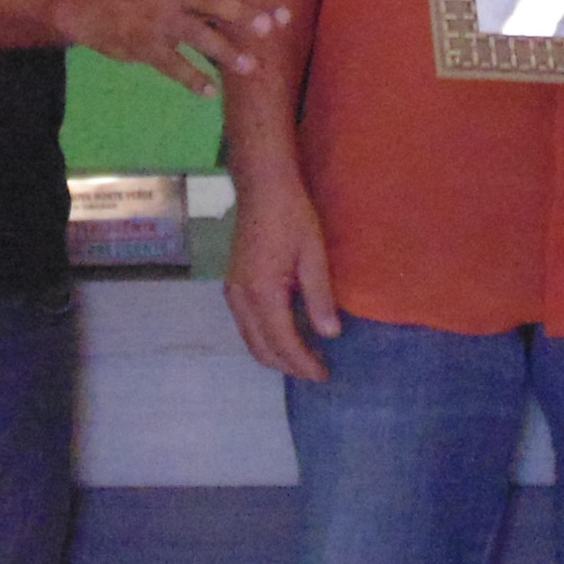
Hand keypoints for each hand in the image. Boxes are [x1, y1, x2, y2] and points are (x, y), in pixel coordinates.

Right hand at [56, 0, 288, 96]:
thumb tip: (256, 11)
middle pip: (215, 3)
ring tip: (250, 68)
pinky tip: (210, 92)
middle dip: (242, 15)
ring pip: (198, 36)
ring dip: (225, 52)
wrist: (90, 2)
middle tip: (268, 29)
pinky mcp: (144, 46)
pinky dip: (193, 79)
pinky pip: (173, 65)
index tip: (286, 15)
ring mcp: (159, 20)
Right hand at [222, 163, 339, 382]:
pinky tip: (284, 336)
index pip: (284, 342)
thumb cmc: (292, 216)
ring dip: (275, 355)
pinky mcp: (232, 286)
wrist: (262, 188)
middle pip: (262, 349)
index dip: (304, 363)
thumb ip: (320, 297)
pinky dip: (264, 340)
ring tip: (303, 359)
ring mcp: (233, 293)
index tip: (324, 374)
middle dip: (289, 366)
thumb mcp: (314, 255)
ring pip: (250, 340)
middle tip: (317, 371)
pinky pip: (246, 326)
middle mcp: (241, 299)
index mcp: (263, 293)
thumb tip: (330, 334)